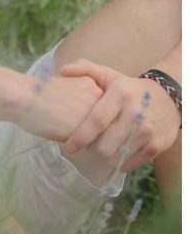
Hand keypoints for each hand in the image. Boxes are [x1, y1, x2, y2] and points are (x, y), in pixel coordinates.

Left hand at [56, 58, 180, 170]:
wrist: (171, 96)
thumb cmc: (131, 89)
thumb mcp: (111, 76)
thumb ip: (86, 70)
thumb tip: (63, 70)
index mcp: (121, 95)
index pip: (96, 122)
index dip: (80, 137)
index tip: (69, 146)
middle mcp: (136, 113)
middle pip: (104, 146)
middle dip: (92, 149)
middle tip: (90, 145)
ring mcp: (148, 131)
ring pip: (116, 157)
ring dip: (105, 157)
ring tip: (103, 148)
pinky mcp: (157, 144)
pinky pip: (130, 163)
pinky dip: (121, 162)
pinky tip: (118, 153)